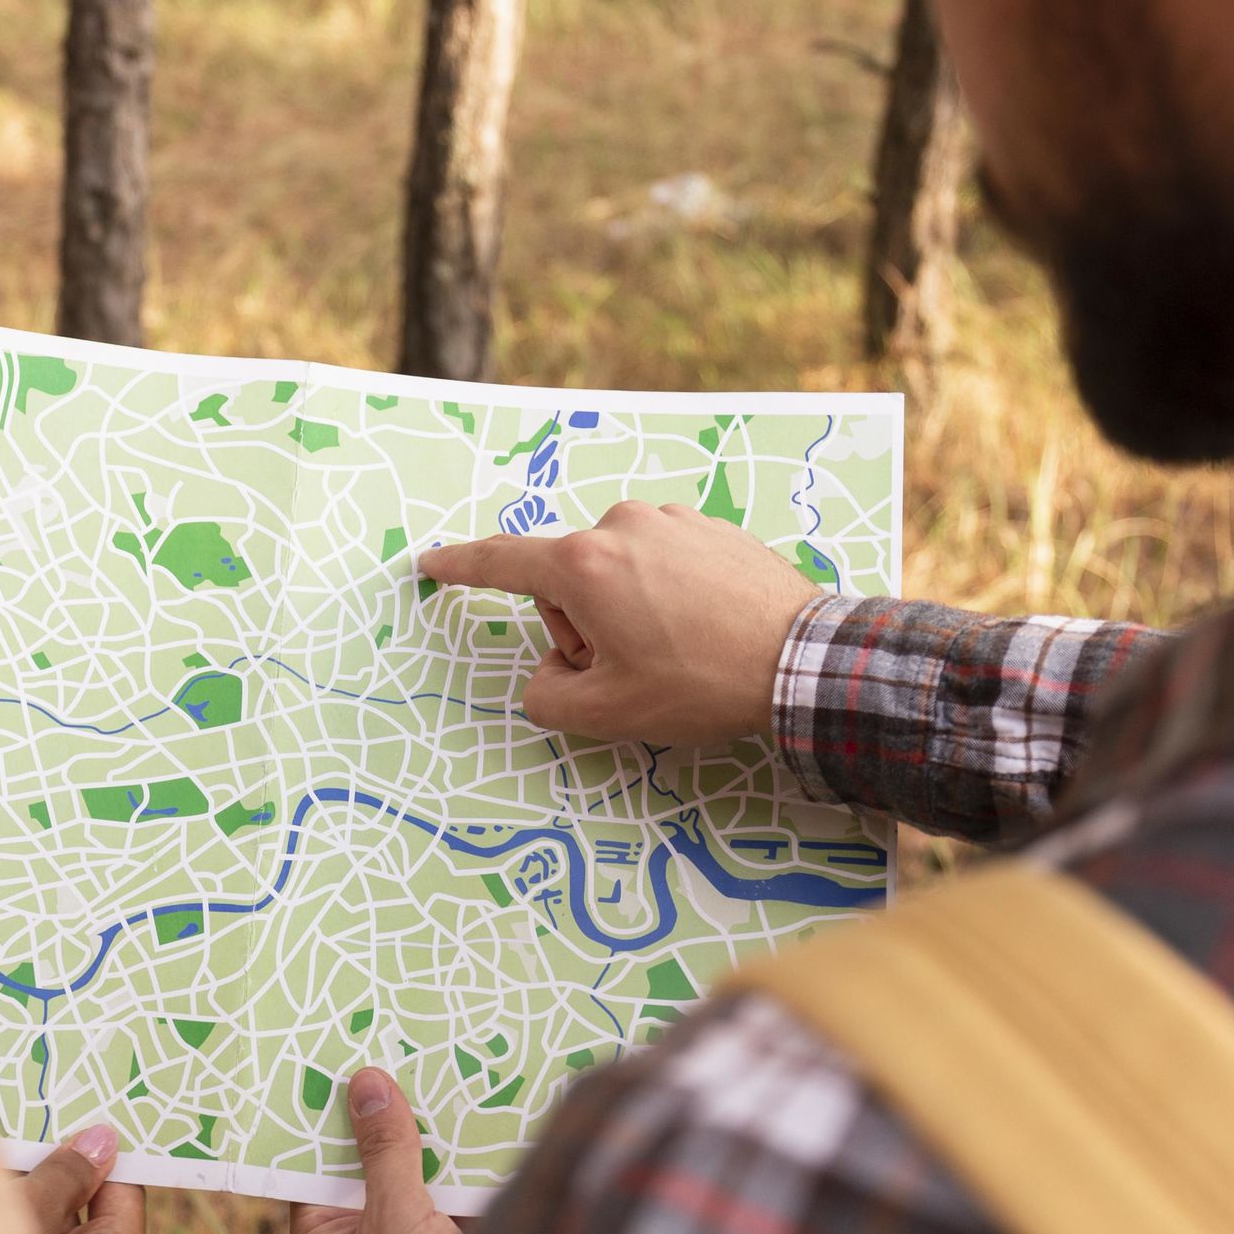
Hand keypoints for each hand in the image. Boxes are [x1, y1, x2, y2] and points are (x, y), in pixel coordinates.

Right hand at [21, 1125, 150, 1233]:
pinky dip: (10, 1232)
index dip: (97, 1152)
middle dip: (52, 1173)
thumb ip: (69, 1172)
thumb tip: (105, 1140)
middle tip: (21, 1131)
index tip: (69, 1115)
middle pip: (86, 1212)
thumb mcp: (31, 1209)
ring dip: (25, 1201)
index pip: (124, 1189)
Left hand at [288, 1069, 463, 1233]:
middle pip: (368, 1175)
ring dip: (432, 1152)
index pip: (315, 1167)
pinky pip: (449, 1211)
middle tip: (400, 1069)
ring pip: (413, 1191)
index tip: (348, 1076)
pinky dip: (466, 1181)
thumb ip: (384, 1150)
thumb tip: (367, 1083)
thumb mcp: (393, 1212)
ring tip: (445, 1089)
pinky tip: (486, 1134)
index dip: (333, 1123)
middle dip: (390, 1132)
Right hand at [419, 501, 819, 746]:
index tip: (432, 564)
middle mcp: (621, 527)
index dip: (460, 566)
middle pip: (566, 579)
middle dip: (581, 625)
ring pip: (616, 570)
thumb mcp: (605, 712)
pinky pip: (661, 560)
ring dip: (625, 610)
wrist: (801, 661)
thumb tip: (553, 673)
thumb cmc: (699, 685)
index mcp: (583, 566)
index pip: (501, 561)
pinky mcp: (710, 527)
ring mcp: (669, 521)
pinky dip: (665, 594)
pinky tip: (700, 629)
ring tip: (674, 651)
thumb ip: (547, 696)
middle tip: (626, 669)